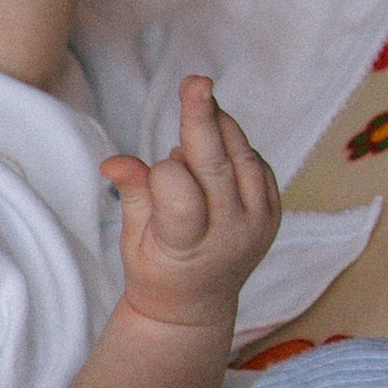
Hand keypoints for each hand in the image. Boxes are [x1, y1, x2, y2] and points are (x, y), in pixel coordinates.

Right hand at [104, 76, 281, 326]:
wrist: (196, 305)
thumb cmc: (155, 269)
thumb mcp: (132, 241)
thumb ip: (133, 196)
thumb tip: (114, 162)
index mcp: (188, 248)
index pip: (180, 196)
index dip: (164, 173)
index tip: (155, 172)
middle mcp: (230, 234)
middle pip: (217, 166)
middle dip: (202, 120)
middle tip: (195, 82)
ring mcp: (257, 223)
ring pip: (242, 158)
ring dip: (220, 127)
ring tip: (199, 105)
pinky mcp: (273, 212)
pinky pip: (257, 165)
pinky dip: (236, 146)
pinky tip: (217, 142)